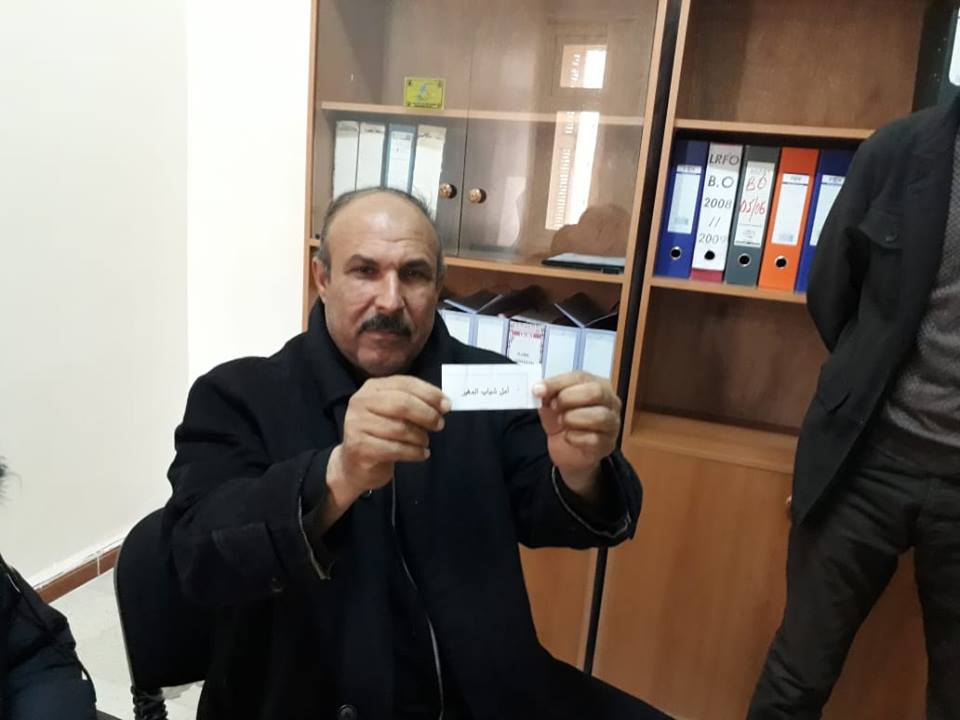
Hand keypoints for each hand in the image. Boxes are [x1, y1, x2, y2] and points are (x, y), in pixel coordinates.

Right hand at [328, 376, 449, 502]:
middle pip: (403, 404)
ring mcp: (357, 424)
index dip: (429, 393)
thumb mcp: (393, 412)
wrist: (353, 464)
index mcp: (372, 387)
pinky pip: (396, 449)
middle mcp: (361, 402)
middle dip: (427, 414)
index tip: (447, 405)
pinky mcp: (359, 447)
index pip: (405, 384)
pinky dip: (414, 452)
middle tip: (440, 425)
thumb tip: (444, 403)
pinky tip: (421, 454)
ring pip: (400, 429)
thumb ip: (414, 403)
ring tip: (425, 442)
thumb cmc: (380, 434)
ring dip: (420, 437)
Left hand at [533, 372, 620, 492]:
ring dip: (572, 418)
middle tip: (554, 406)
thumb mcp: (552, 403)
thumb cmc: (564, 421)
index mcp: (597, 384)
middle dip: (569, 398)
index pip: (580, 377)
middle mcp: (610, 401)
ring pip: (599, 416)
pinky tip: (567, 437)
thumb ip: (548, 394)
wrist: (569, 450)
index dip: (557, 383)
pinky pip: (593, 439)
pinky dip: (575, 438)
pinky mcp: (607, 444)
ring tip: (561, 421)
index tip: (538, 390)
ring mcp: (612, 424)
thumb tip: (539, 389)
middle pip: (596, 392)